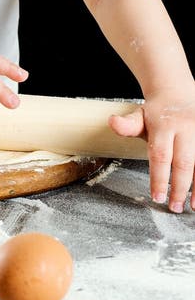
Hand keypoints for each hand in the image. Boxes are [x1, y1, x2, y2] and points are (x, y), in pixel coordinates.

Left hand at [109, 87, 194, 211]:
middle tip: (173, 207)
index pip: (160, 155)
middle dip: (179, 188)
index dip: (159, 178)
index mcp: (164, 124)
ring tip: (193, 207)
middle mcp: (185, 127)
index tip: (157, 197)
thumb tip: (112, 122)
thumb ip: (127, 125)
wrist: (177, 92)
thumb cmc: (156, 113)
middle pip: (183, 162)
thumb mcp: (139, 115)